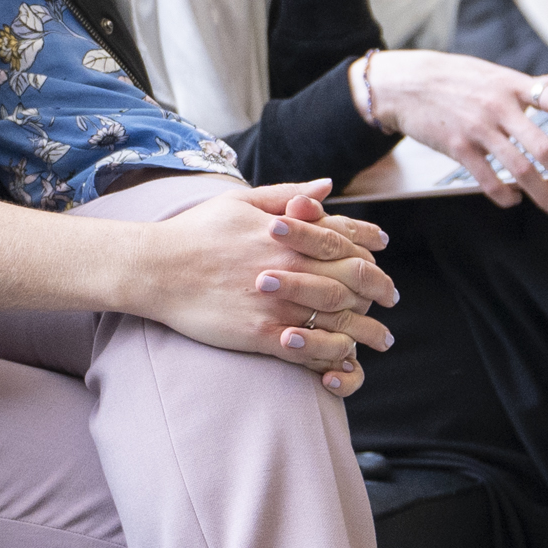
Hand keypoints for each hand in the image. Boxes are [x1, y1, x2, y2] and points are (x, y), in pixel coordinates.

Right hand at [137, 182, 396, 394]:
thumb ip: (289, 194)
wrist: (156, 268)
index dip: (372, 250)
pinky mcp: (261, 333)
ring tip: (380, 340)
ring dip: (367, 331)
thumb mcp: (242, 201)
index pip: (347, 240)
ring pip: (340, 319)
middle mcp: (291, 266)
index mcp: (289, 232)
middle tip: (391, 301)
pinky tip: (346, 360)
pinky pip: (310, 349)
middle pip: (354, 280)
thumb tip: (327, 186)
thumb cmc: (196, 232)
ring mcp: (278, 302)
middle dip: (381, 291)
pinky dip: (333, 356)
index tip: (383, 257)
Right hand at [363, 50, 547, 213]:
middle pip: (546, 149)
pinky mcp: (457, 147)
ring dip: (542, 195)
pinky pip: (487, 179)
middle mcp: (500, 107)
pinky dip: (504, 195)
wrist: (405, 83)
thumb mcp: (494, 74)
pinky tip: (513, 202)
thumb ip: (531, 83)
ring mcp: (478, 128)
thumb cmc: (454, 78)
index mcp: (514, 86)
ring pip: (520, 170)